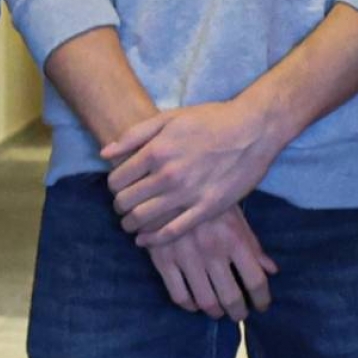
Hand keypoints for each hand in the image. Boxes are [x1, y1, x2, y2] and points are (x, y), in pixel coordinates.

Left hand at [103, 99, 284, 245]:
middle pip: (125, 202)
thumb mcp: (170, 117)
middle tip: (124, 207)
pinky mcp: (206, 209)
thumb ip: (135, 135)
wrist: (253, 129)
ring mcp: (187, 194)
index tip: (119, 188)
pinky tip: (145, 240)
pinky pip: (171, 232)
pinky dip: (153, 240)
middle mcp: (168, 175)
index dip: (113, 187)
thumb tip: (105, 153)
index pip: (116, 180)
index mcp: (156, 150)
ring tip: (131, 224)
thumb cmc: (211, 120)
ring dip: (130, 225)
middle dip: (120, 206)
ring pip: (143, 220)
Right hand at [146, 204, 279, 319]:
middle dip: (238, 312)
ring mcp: (186, 257)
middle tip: (239, 314)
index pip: (256, 280)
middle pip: (231, 298)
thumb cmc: (205, 198)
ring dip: (215, 312)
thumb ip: (252, 244)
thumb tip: (272, 271)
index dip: (262, 299)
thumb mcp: (234, 215)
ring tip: (218, 311)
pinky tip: (195, 302)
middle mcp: (212, 251)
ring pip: (205, 302)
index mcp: (233, 238)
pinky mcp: (163, 260)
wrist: (164, 182)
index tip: (262, 306)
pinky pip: (179, 296)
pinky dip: (190, 305)